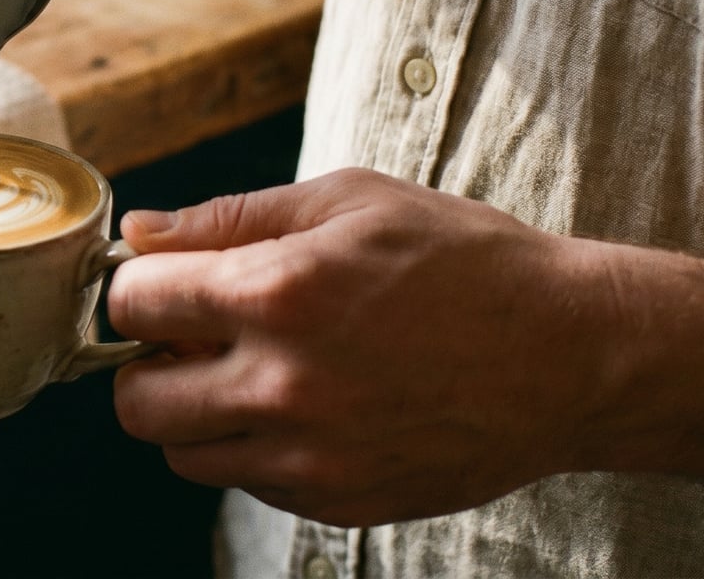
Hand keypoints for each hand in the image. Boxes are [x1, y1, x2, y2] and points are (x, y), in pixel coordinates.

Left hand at [107, 168, 612, 526]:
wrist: (572, 355)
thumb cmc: (464, 261)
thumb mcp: (349, 201)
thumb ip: (230, 217)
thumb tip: (141, 232)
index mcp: (278, 294)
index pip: (132, 304)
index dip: (138, 287)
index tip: (163, 283)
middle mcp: (283, 386)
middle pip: (134, 401)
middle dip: (147, 362)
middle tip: (192, 337)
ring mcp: (311, 456)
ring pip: (182, 453)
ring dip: (195, 412)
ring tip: (252, 371)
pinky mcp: (339, 501)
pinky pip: (248, 484)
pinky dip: (254, 449)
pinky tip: (306, 406)